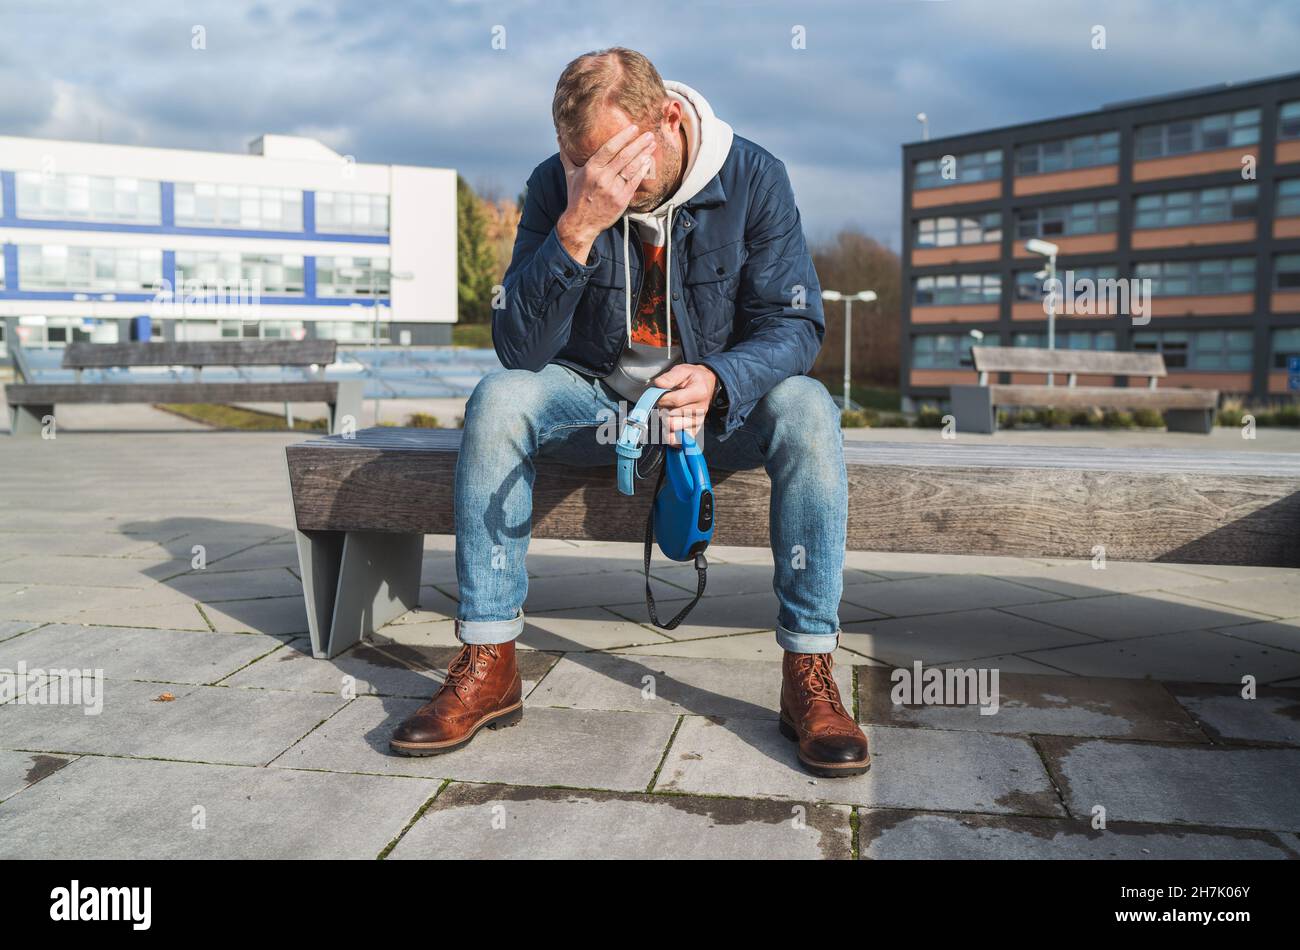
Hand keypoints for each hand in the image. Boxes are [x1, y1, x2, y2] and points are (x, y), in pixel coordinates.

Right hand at [556, 125, 655, 262]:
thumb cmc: (576, 197)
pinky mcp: (622, 200)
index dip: (623, 137)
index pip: (609, 148)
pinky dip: (642, 171)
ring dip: (644, 155)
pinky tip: (648, 161)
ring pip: (632, 168)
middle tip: (649, 134)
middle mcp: (602, 178)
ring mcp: (613, 190)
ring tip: (652, 145)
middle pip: (624, 157)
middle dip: (638, 144)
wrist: (581, 224)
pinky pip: (635, 182)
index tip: (633, 128)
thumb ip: (567, 155)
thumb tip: (559, 137)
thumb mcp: (570, 175)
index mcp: (590, 169)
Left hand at [651, 364, 716, 445]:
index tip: (657, 396)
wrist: (707, 385)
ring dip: (664, 423)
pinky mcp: (695, 430)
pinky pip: (681, 441)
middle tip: (661, 405)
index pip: (676, 400)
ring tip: (664, 414)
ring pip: (674, 429)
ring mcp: (697, 421)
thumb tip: (658, 384)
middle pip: (673, 417)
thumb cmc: (693, 378)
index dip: (662, 399)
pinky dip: (671, 438)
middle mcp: (701, 409)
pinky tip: (667, 430)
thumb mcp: (683, 370)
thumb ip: (670, 377)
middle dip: (662, 411)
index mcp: (699, 392)